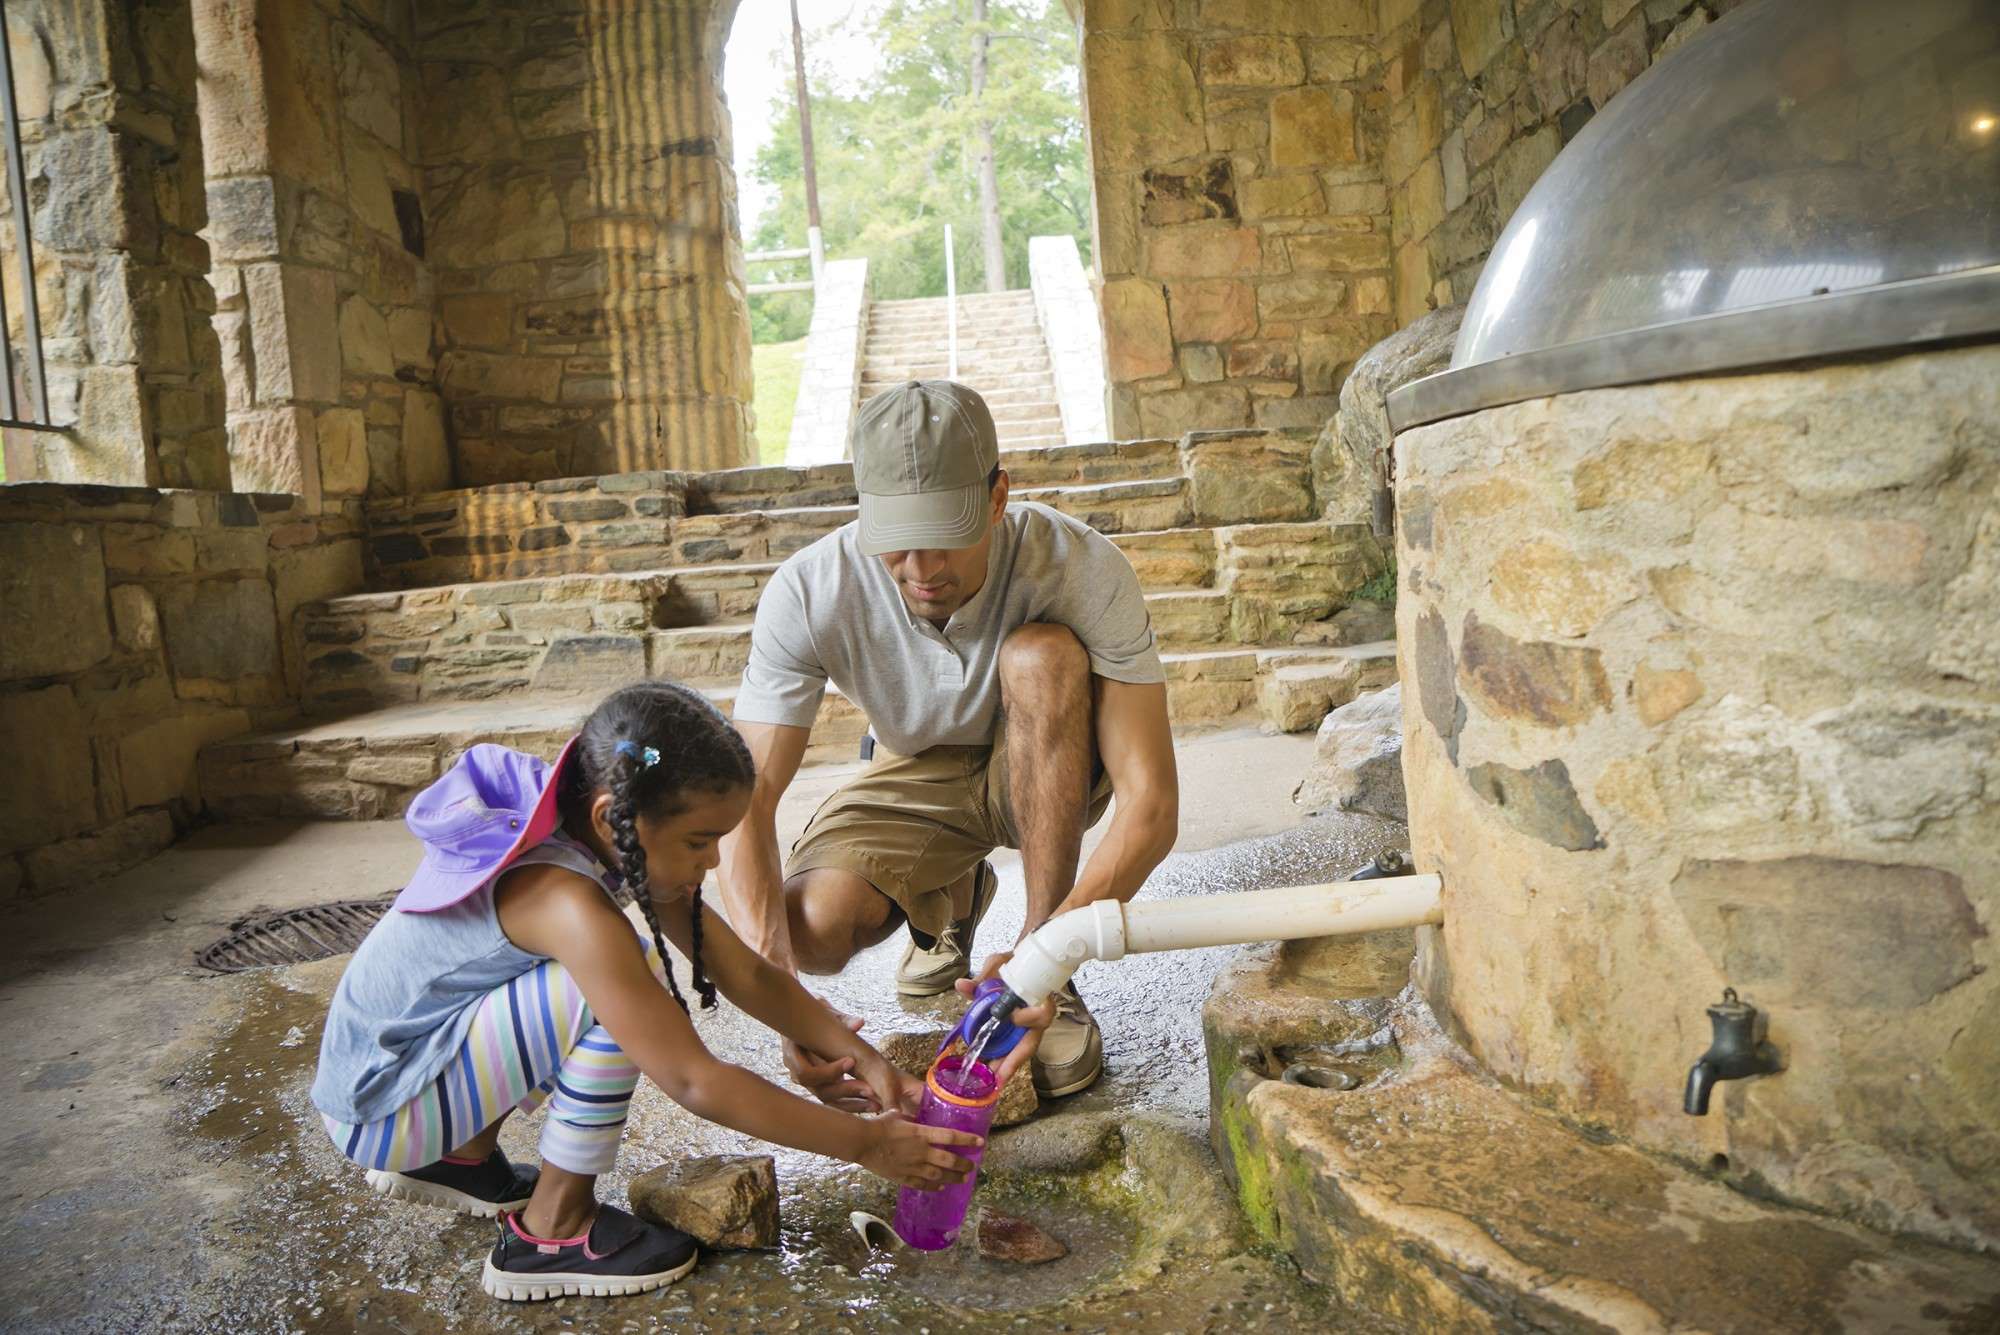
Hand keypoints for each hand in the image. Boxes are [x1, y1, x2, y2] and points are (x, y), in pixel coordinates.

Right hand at [783, 1006, 877, 1112]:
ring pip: (828, 1100)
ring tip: (875, 1104)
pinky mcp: (821, 1089)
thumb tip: (858, 1023)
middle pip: (819, 1090)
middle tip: (870, 1089)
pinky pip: (835, 1103)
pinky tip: (872, 1105)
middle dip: (846, 1090)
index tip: (851, 1062)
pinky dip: (853, 1105)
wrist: (805, 1023)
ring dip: (853, 1103)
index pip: (806, 1072)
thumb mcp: (824, 1013)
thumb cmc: (813, 1016)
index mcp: (792, 1054)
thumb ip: (841, 1019)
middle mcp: (796, 1073)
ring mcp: (808, 1084)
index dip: (828, 1071)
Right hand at [856, 1109, 981, 1188]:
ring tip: (962, 1179)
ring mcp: (913, 1166)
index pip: (951, 1136)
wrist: (862, 1142)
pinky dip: (933, 1186)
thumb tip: (910, 1113)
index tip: (980, 1142)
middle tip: (971, 1166)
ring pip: (939, 1175)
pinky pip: (922, 1184)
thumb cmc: (879, 1125)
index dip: (967, 1140)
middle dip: (963, 1164)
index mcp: (922, 1133)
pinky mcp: (903, 1177)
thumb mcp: (896, 1116)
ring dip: (952, 1178)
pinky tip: (939, 1187)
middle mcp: (922, 1151)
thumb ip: (908, 1117)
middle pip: (949, 1160)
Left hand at [954, 954, 1053, 1091]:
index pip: (1042, 1014)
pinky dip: (1002, 1064)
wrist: (1024, 964)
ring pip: (1020, 1053)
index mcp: (1037, 998)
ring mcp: (1028, 1029)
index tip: (1012, 1016)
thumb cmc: (1015, 963)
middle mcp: (1036, 1019)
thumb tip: (961, 986)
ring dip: (1005, 1068)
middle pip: (1029, 1044)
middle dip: (1013, 1063)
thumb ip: (983, 975)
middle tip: (997, 1078)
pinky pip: (1012, 1052)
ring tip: (989, 1083)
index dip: (1029, 1018)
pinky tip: (988, 1076)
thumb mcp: (1000, 964)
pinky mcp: (1018, 1034)